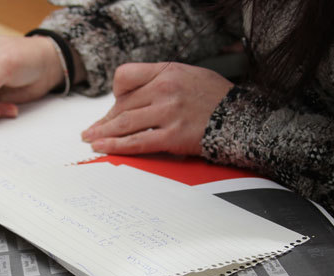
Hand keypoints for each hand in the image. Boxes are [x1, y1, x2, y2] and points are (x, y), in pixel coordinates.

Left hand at [81, 62, 232, 154]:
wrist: (243, 118)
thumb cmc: (217, 99)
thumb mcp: (190, 75)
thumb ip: (162, 81)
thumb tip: (137, 97)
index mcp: (168, 71)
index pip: (126, 76)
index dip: (116, 93)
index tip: (113, 105)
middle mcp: (166, 89)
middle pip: (123, 104)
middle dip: (105, 120)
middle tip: (91, 130)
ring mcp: (169, 112)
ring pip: (125, 123)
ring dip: (103, 133)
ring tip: (90, 139)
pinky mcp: (173, 135)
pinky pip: (137, 142)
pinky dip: (116, 146)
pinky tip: (103, 148)